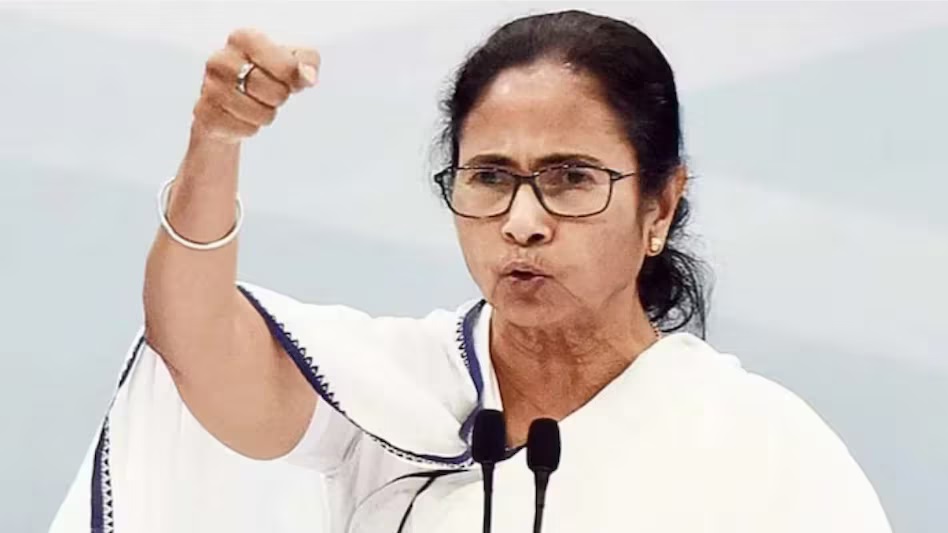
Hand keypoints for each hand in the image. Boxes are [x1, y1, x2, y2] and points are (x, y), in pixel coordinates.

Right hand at [192, 28, 319, 143]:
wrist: (228, 100)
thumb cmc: (263, 75)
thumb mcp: (292, 60)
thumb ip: (308, 61)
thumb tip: (308, 76)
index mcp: (244, 38)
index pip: (287, 66)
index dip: (296, 79)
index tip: (291, 79)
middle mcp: (221, 59)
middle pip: (277, 93)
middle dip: (280, 98)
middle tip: (267, 92)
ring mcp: (210, 87)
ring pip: (262, 115)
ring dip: (265, 115)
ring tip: (252, 103)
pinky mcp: (205, 114)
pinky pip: (247, 130)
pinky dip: (250, 128)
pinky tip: (239, 115)